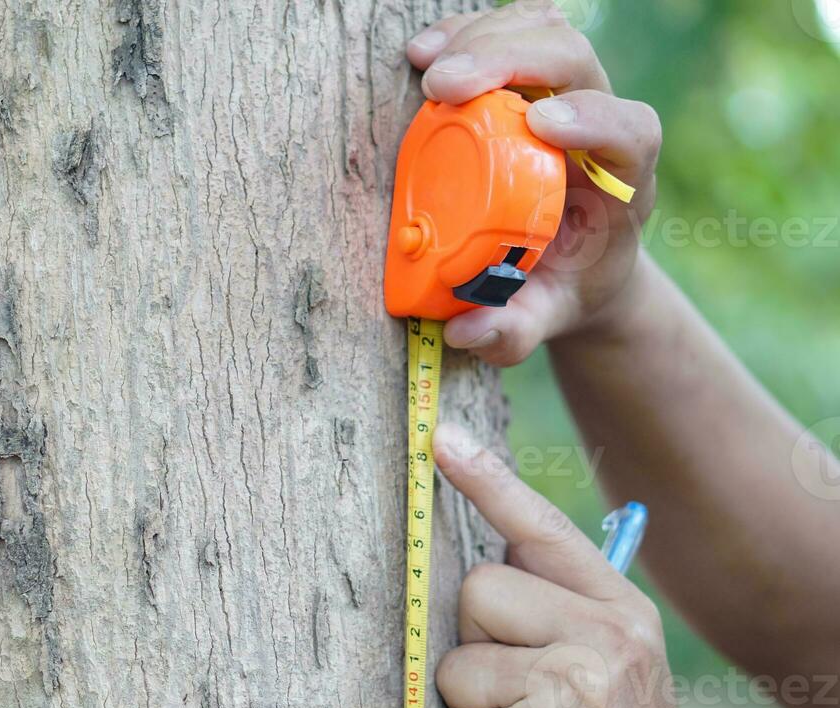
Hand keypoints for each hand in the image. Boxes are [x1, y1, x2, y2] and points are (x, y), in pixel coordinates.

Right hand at [405, 0, 661, 364]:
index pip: (630, 128)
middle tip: (446, 87)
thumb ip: (514, 333)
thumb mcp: (546, 320)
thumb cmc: (560, 288)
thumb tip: (466, 330)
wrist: (572, 261)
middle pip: (575, 58)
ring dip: (484, 38)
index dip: (592, 117)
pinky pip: (508, 32)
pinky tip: (422, 52)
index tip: (540, 124)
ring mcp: (565, 91)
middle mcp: (599, 123)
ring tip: (429, 67)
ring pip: (543, 30)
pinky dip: (465, 32)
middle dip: (512, 60)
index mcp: (623, 180)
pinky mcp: (528, 81)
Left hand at [431, 423, 720, 707]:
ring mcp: (573, 688)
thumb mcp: (615, 677)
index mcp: (623, 615)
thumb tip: (479, 565)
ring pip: (454, 663)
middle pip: (477, 590)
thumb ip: (561, 618)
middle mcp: (606, 640)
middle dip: (475, 645)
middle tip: (518, 699)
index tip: (437, 438)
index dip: (487, 482)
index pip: (545, 529)